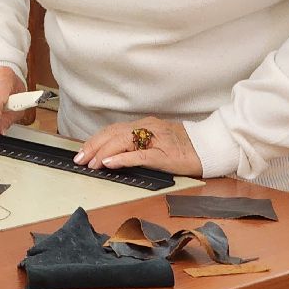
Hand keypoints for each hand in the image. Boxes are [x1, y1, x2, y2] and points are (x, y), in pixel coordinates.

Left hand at [73, 116, 202, 177]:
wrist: (209, 146)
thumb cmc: (185, 146)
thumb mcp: (158, 140)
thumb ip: (140, 143)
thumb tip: (116, 153)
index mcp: (145, 125)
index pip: (113, 130)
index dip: (96, 140)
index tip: (82, 151)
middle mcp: (147, 128)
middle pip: (113, 134)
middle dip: (93, 146)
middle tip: (79, 159)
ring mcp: (155, 140)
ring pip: (122, 142)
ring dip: (103, 152)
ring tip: (90, 162)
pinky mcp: (163, 155)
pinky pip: (139, 155)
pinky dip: (122, 158)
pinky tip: (110, 163)